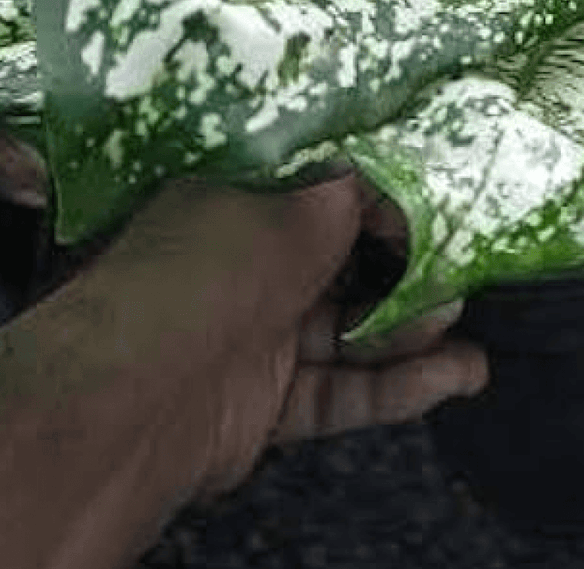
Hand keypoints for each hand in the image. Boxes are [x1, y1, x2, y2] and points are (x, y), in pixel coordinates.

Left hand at [94, 173, 487, 500]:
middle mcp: (247, 264)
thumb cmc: (201, 280)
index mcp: (240, 201)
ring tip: (462, 329)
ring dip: (412, 331)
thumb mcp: (288, 214)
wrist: (119, 410)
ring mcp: (256, 337)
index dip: (387, 194)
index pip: (326, 188)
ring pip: (351, 330)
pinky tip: (450, 377)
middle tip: (464, 268)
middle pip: (345, 263)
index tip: (442, 199)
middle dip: (408, 268)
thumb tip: (391, 174)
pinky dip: (396, 386)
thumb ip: (350, 198)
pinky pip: (342, 390)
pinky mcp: (264, 405)